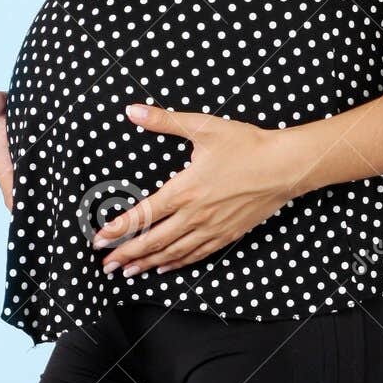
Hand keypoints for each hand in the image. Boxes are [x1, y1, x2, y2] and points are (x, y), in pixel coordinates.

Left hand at [92, 103, 296, 275]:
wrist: (284, 166)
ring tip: (127, 271)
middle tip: (105, 265)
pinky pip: (196, 254)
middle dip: (125, 254)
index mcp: (184, 190)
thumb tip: (132, 110)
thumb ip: (165, 121)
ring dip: (146, 263)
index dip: (117, 229)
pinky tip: (163, 266)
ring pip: (172, 252)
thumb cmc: (245, 145)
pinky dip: (176, 263)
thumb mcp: (203, 127)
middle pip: (152, 240)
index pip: (142, 215)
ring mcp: (211, 228)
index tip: (98, 239)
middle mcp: (194, 214)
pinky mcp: (227, 234)